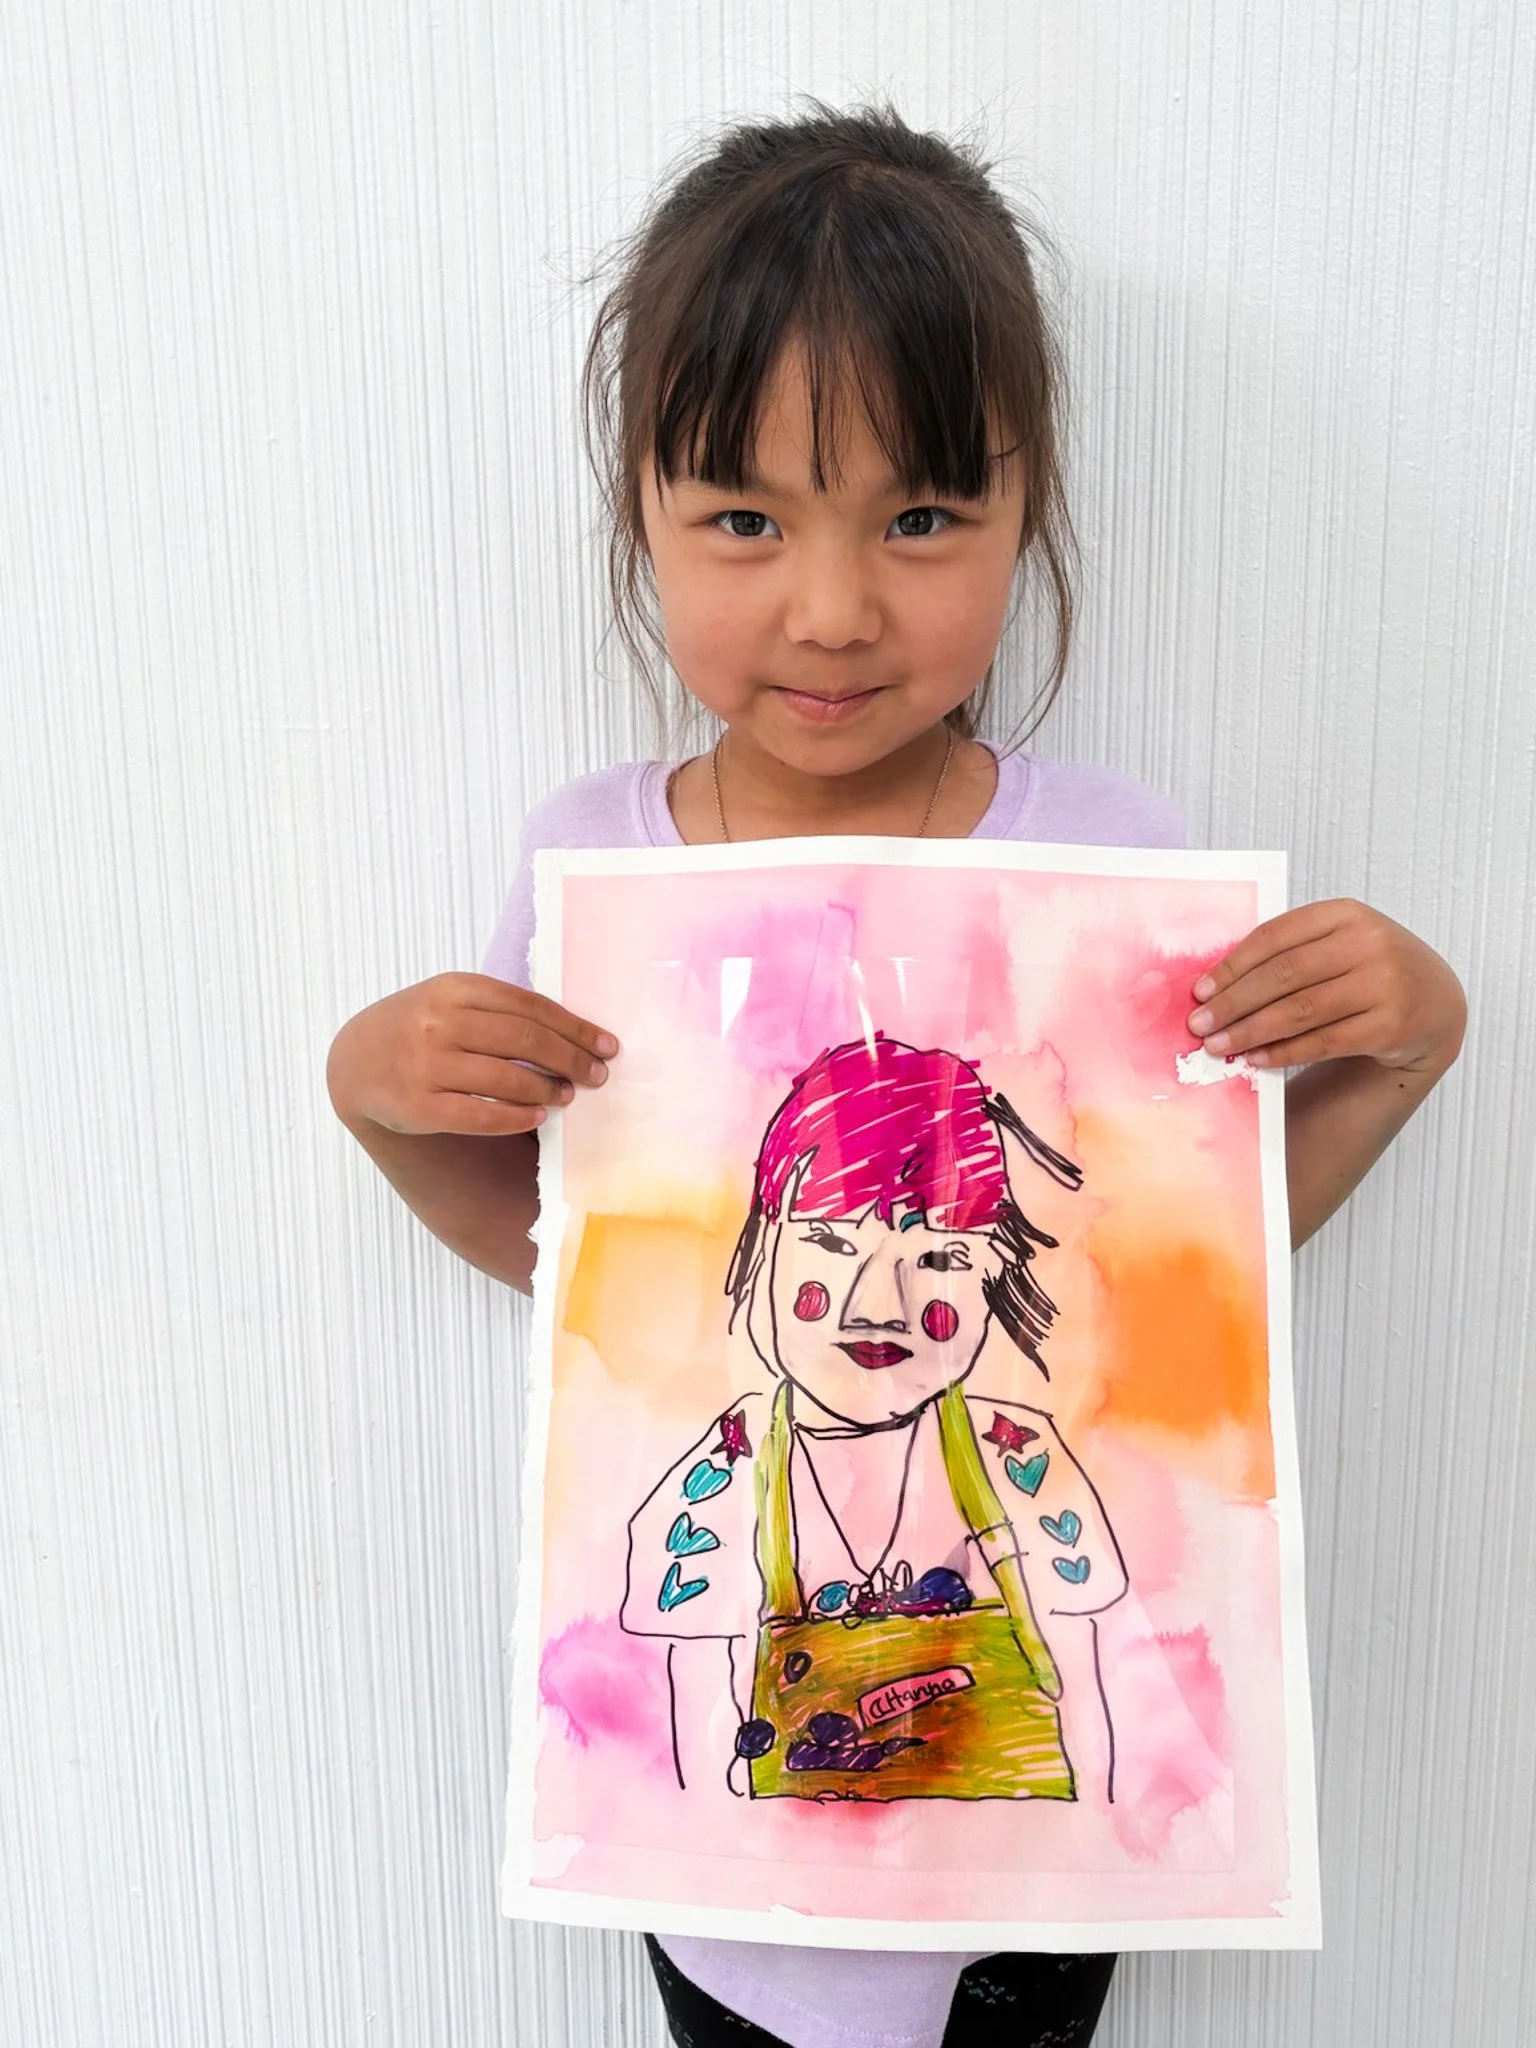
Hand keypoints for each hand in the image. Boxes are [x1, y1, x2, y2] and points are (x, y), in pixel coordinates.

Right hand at [326, 973, 616, 1136]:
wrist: (354, 1062)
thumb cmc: (417, 1027)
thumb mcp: (450, 1000)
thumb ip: (499, 1009)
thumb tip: (572, 1034)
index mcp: (454, 988)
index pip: (530, 1006)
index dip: (575, 1028)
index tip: (606, 1045)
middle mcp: (439, 1022)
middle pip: (524, 1041)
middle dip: (571, 1059)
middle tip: (597, 1075)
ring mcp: (426, 1065)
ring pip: (507, 1079)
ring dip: (547, 1089)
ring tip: (567, 1095)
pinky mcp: (419, 1106)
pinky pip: (481, 1115)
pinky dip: (516, 1117)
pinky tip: (537, 1116)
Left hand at [1186, 899, 1466, 1075]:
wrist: (1434, 1001)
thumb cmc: (1368, 969)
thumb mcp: (1339, 943)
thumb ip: (1291, 952)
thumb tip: (1218, 986)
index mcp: (1346, 914)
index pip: (1275, 936)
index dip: (1233, 964)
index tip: (1201, 990)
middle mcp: (1369, 944)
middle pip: (1284, 974)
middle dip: (1234, 1002)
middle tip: (1200, 1023)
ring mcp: (1384, 985)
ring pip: (1301, 1011)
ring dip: (1251, 1031)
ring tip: (1219, 1046)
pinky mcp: (1390, 1026)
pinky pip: (1323, 1042)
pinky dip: (1283, 1052)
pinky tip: (1256, 1059)